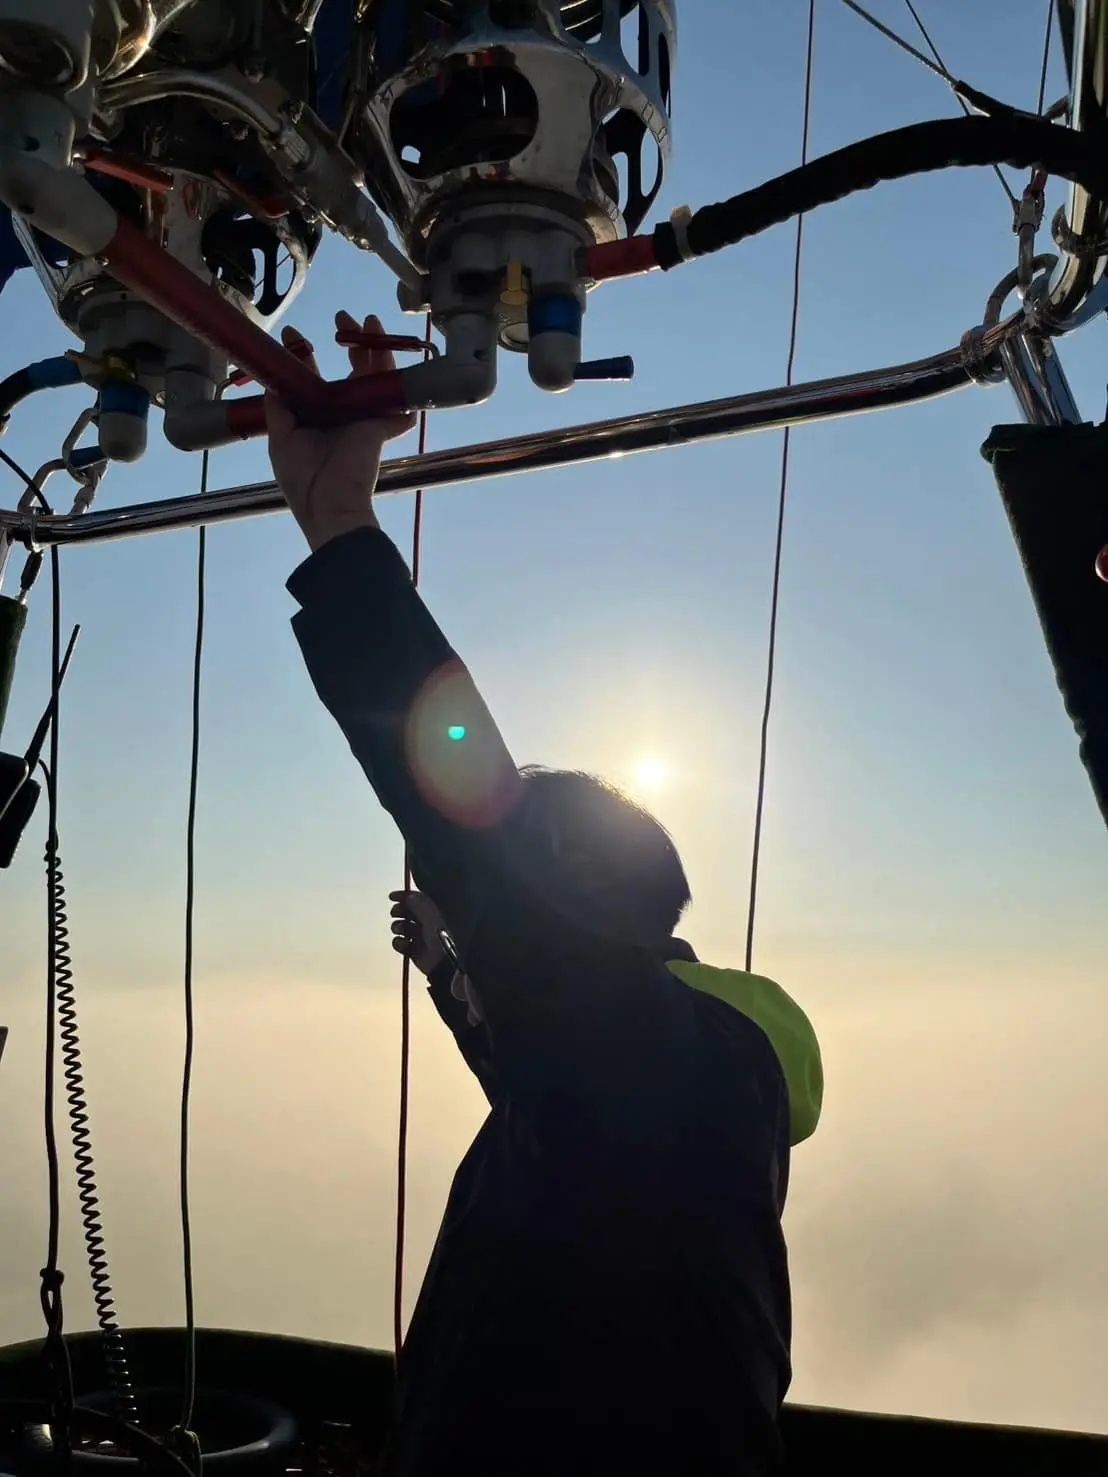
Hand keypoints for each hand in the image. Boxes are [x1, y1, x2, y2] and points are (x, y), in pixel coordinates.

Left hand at [266, 310, 416, 552]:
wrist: (327, 505)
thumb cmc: (302, 480)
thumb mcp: (280, 438)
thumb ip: (279, 408)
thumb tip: (274, 379)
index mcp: (317, 417)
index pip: (313, 378)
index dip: (303, 356)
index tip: (292, 335)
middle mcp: (341, 415)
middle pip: (352, 372)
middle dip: (352, 342)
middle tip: (344, 316)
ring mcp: (363, 420)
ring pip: (375, 379)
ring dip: (376, 351)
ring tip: (371, 323)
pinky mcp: (379, 429)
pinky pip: (396, 410)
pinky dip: (402, 397)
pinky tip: (404, 376)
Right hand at [390, 890, 447, 976]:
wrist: (445, 964)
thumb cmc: (442, 937)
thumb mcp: (431, 918)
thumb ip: (419, 906)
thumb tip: (409, 896)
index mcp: (433, 912)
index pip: (417, 899)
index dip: (404, 896)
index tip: (392, 896)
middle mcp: (425, 922)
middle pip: (407, 911)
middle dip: (399, 910)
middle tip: (395, 913)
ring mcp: (418, 936)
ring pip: (401, 926)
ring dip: (397, 926)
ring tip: (401, 930)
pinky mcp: (412, 950)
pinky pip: (399, 943)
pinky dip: (399, 943)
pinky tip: (405, 945)